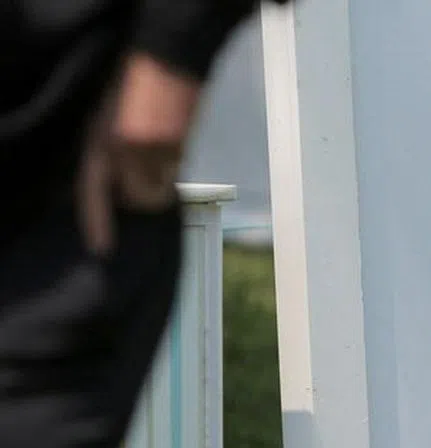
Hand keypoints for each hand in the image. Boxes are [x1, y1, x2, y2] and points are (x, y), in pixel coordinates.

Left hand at [78, 53, 201, 253]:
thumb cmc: (135, 83)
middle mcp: (122, 148)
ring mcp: (152, 148)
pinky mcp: (177, 145)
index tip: (102, 247)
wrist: (169, 56)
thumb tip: (122, 186)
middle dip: (146, 196)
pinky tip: (173, 139)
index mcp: (99, 140)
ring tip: (165, 153)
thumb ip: (112, 152)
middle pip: (137, 199)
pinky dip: (175, 164)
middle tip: (152, 178)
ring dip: (165, 181)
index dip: (98, 221)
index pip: (92, 191)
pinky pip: (177, 170)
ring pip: (161, 189)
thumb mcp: (109, 119)